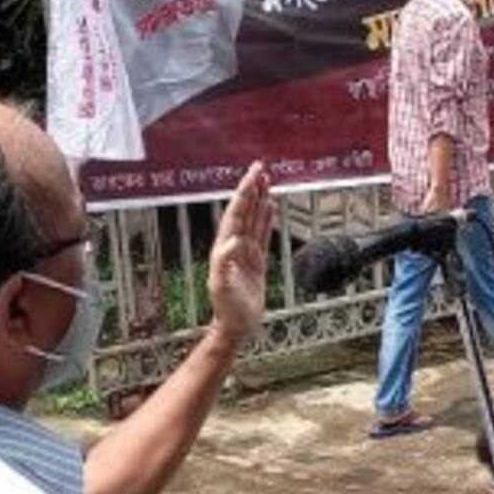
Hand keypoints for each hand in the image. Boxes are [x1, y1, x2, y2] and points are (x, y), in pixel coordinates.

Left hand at [207, 162, 272, 344]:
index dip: (245, 193)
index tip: (253, 175)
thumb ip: (225, 263)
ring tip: (266, 181)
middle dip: (252, 189)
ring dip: (259, 199)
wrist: (236, 325)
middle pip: (245, 210)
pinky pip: (262, 233)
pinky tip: (270, 207)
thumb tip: (231, 240)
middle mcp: (234, 245)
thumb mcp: (223, 286)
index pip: (237, 213)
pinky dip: (266, 218)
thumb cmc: (228, 309)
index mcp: (225, 247)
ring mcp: (245, 252)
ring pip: (254, 218)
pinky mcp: (256, 261)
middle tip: (260, 168)